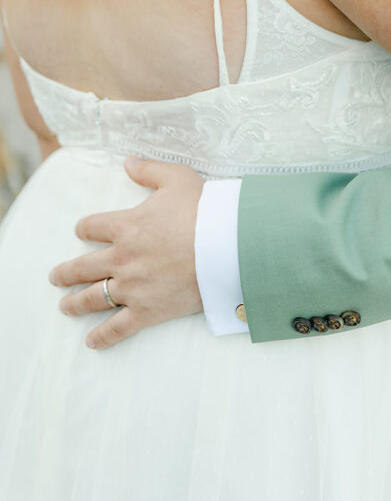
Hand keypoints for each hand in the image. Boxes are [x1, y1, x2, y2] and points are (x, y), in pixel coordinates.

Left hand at [49, 157, 204, 349]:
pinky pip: (118, 328)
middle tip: (55, 277)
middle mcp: (121, 258)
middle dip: (66, 272)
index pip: (92, 227)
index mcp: (125, 226)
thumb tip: (128, 161)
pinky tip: (91, 341)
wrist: (224, 246)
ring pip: (93, 298)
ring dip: (75, 303)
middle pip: (83, 267)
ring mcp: (132, 287)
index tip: (81, 231)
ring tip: (65, 306)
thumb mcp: (176, 178)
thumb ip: (149, 170)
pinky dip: (102, 337)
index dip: (84, 228)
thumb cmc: (202, 210)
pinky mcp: (147, 311)